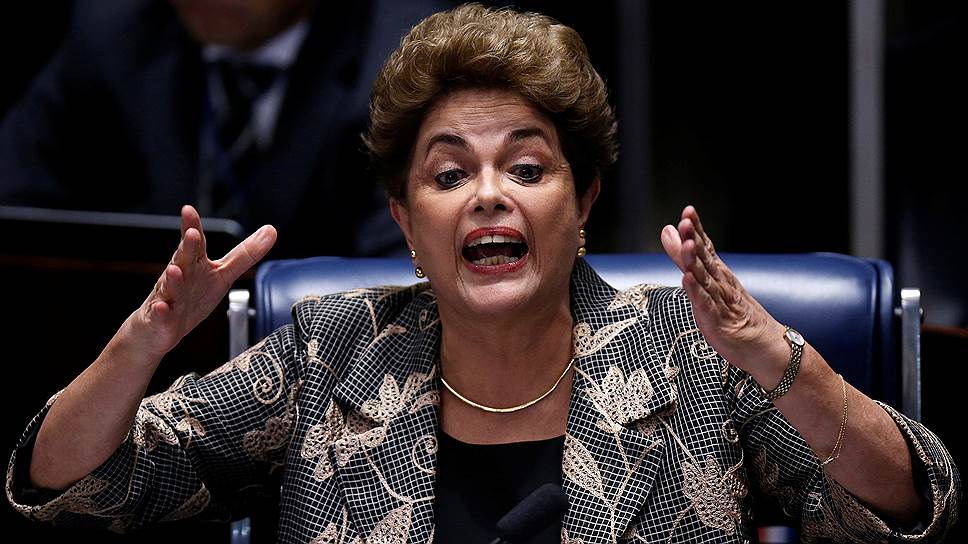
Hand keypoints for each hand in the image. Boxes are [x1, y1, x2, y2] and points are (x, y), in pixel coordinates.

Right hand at [128, 205, 276, 358]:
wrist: (160, 328)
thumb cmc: (192, 298)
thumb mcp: (223, 275)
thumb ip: (245, 255)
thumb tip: (270, 231)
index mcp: (195, 265)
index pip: (195, 243)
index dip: (193, 226)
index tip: (189, 210)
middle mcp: (179, 276)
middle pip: (183, 259)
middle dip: (187, 247)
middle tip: (192, 234)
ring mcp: (168, 298)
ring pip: (170, 287)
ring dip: (173, 278)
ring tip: (175, 270)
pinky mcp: (160, 320)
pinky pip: (160, 316)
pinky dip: (161, 311)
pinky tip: (162, 307)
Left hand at [660, 206, 785, 370]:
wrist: (766, 346)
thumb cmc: (733, 313)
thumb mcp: (705, 282)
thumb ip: (684, 257)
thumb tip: (669, 230)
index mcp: (718, 273)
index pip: (706, 246)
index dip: (697, 229)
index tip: (688, 211)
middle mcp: (720, 283)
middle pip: (705, 258)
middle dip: (694, 239)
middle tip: (686, 221)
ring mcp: (720, 302)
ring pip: (705, 279)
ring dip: (695, 261)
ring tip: (688, 244)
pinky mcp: (717, 321)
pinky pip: (706, 304)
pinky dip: (696, 292)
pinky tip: (687, 279)